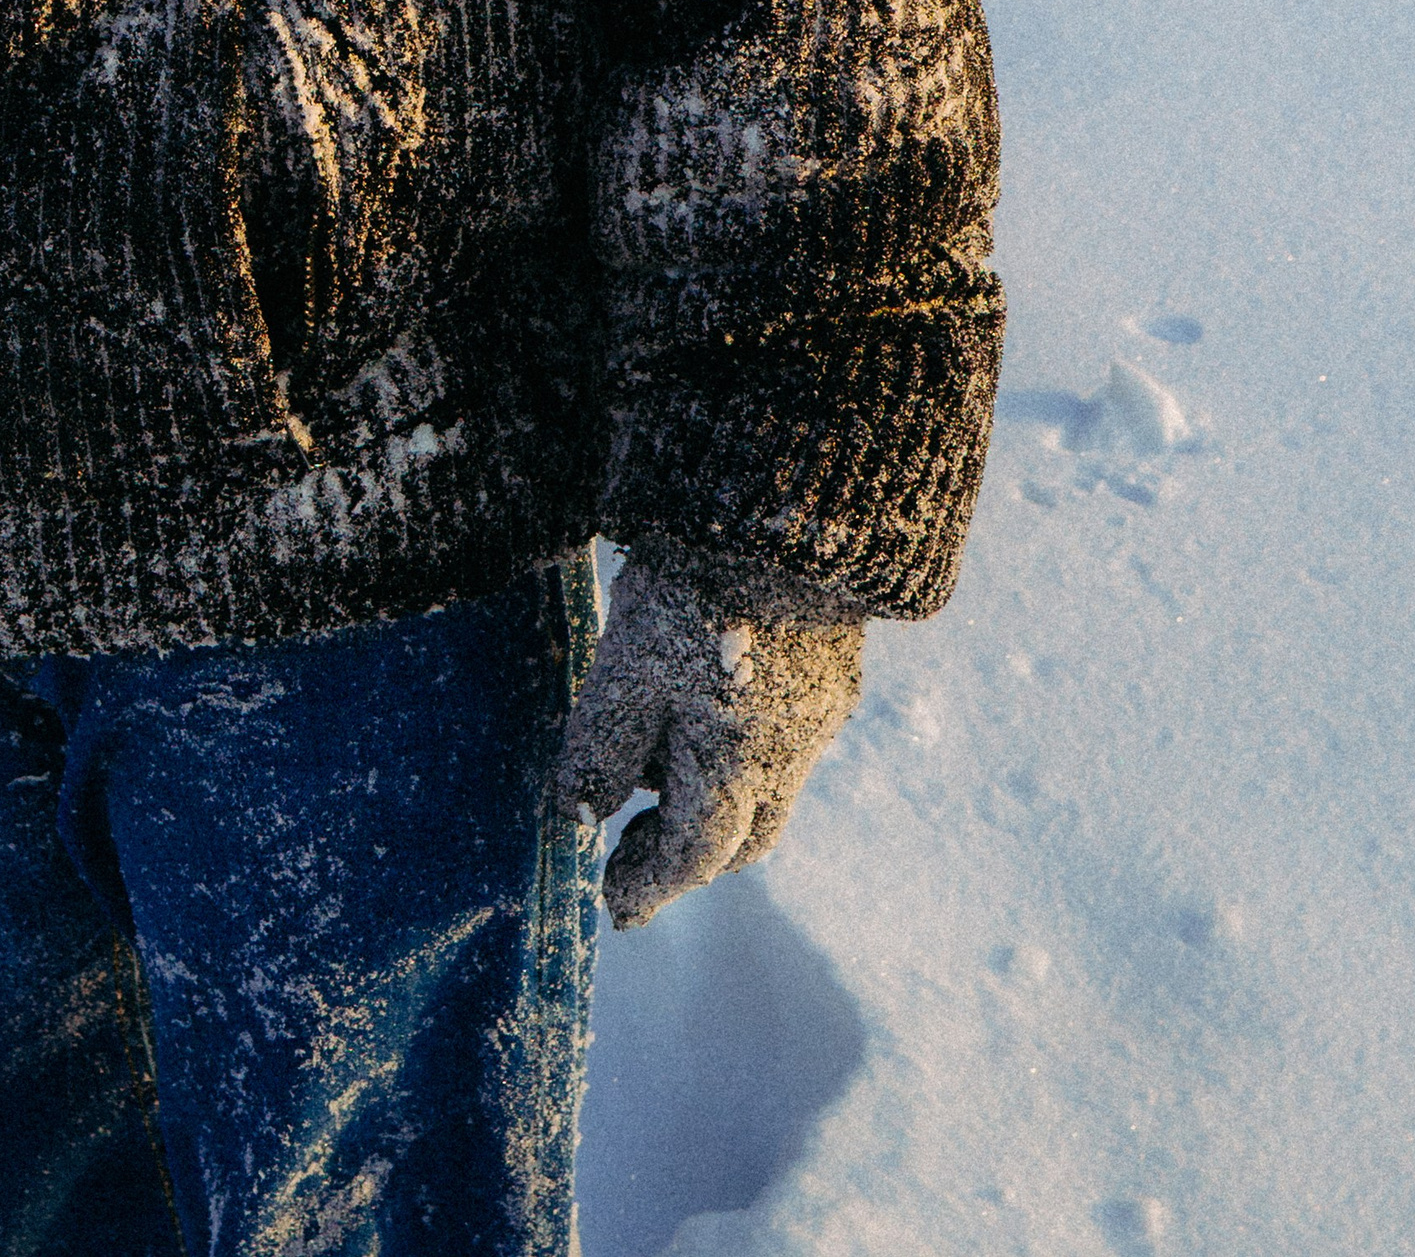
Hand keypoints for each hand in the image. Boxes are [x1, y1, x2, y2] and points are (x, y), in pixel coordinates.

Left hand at [558, 561, 862, 928]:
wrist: (783, 507)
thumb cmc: (692, 594)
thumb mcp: (624, 672)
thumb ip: (601, 751)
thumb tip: (578, 818)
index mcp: (736, 769)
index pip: (692, 857)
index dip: (650, 885)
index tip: (615, 907)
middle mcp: (791, 754)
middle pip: (743, 837)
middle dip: (689, 855)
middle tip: (633, 846)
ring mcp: (821, 711)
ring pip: (772, 787)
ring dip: (718, 797)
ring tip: (657, 758)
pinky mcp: (835, 667)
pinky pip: (792, 737)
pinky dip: (746, 747)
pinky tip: (707, 701)